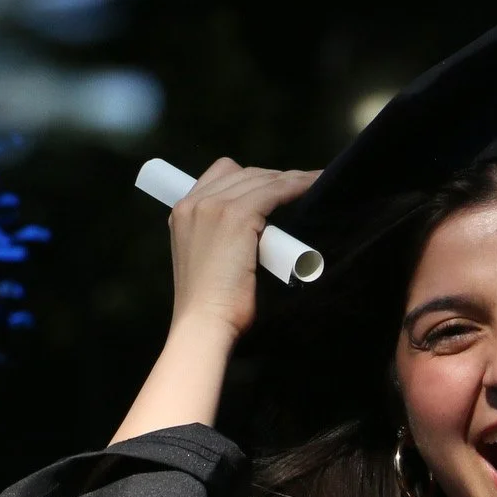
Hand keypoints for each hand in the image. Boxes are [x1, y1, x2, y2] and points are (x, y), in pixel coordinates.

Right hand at [163, 158, 317, 347]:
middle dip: (273, 178)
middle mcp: (194, 203)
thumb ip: (218, 239)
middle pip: (243, 174)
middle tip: (301, 185)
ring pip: (261, 180)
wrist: (204, 323)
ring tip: (314, 182)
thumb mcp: (205, 261)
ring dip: (291, 179)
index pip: (220, 176)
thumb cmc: (210, 305)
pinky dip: (298, 185)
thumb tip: (253, 234)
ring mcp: (214, 206)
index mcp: (182, 212)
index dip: (249, 178)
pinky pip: (276, 191)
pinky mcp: (237, 216)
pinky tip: (314, 185)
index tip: (273, 186)